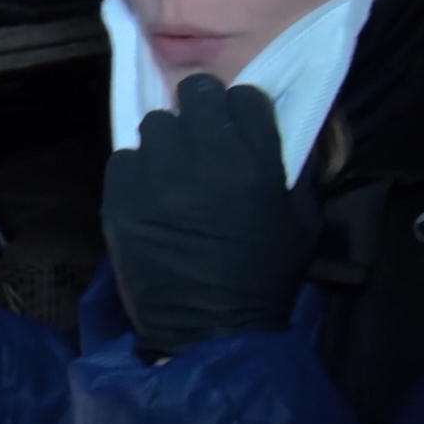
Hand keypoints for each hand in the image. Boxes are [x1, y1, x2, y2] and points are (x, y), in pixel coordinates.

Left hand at [100, 73, 321, 358]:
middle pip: (194, 94)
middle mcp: (203, 155)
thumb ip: (296, 167)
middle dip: (201, 108)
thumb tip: (287, 132)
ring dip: (166, 142)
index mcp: (254, 158)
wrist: (209, 330)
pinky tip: (149, 196)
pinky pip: (123, 160)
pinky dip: (136, 172)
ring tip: (173, 171)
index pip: (244, 95)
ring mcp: (156, 175)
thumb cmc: (265, 277)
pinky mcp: (120, 198)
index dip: (242, 111)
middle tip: (202, 135)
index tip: (239, 127)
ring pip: (155, 125)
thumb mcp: (303, 219)